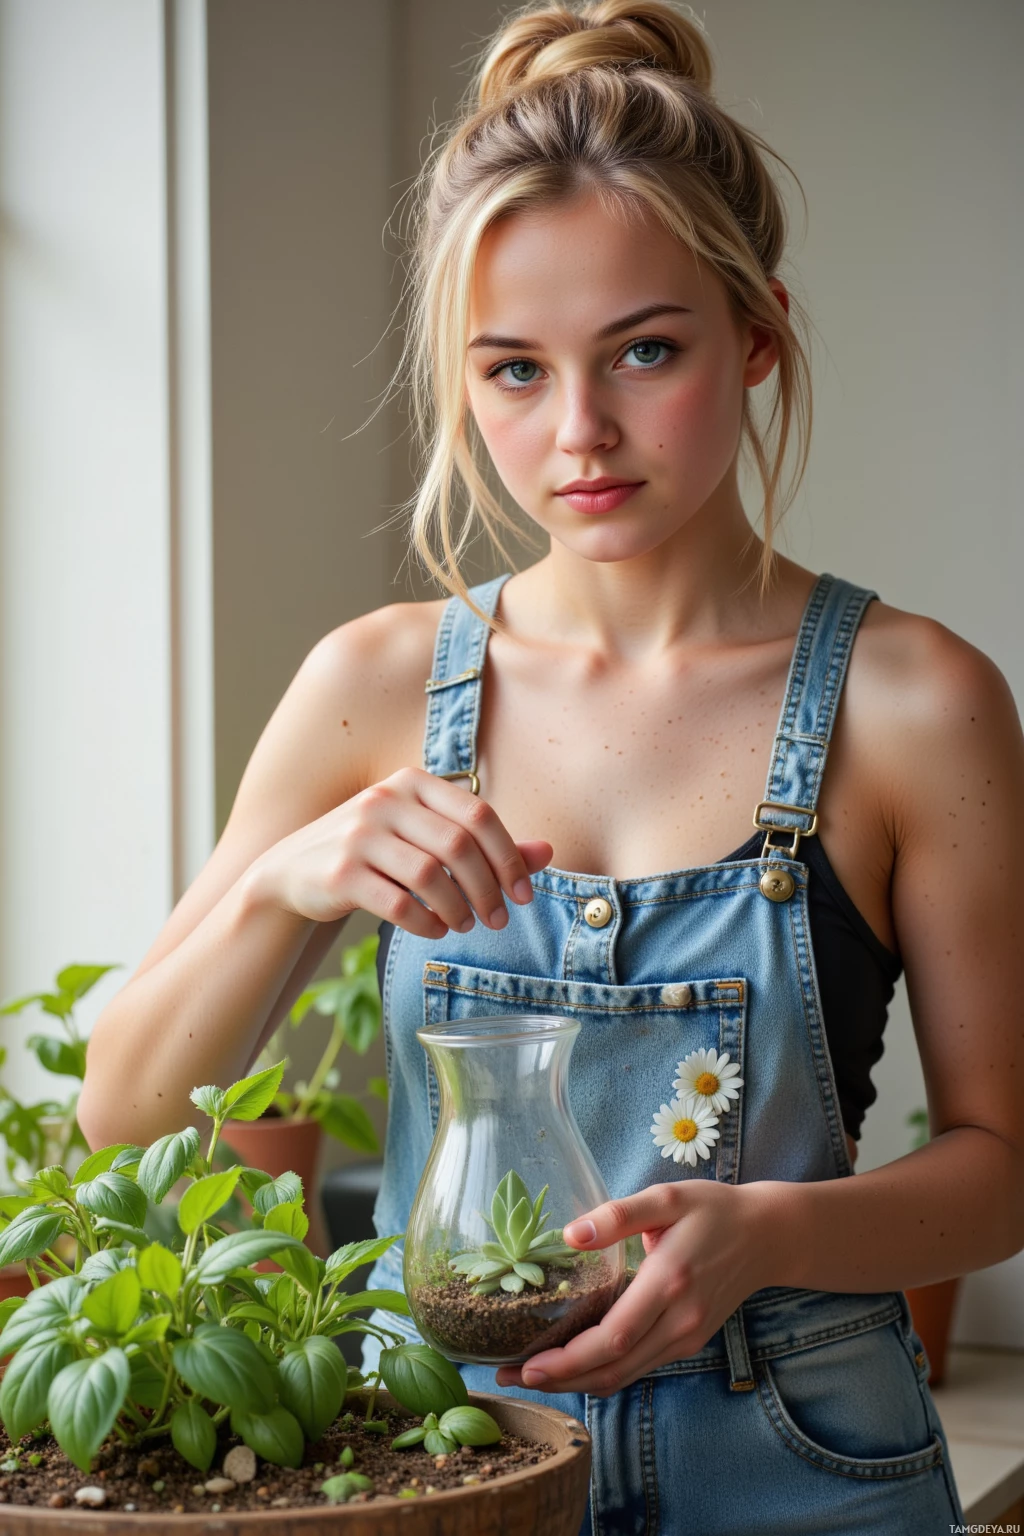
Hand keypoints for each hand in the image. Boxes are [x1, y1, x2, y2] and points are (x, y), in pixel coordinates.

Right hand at [248, 766, 551, 934]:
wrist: (294, 870)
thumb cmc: (375, 852)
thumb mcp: (426, 837)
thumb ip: (484, 844)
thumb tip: (547, 853)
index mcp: (413, 783)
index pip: (479, 816)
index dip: (510, 858)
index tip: (525, 894)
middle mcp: (385, 801)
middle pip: (459, 846)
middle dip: (488, 889)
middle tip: (499, 920)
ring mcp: (359, 835)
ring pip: (430, 875)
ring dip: (458, 908)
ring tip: (465, 926)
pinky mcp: (339, 873)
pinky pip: (396, 903)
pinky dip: (424, 922)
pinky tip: (434, 929)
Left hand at [495, 1180, 769, 1397]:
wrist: (768, 1236)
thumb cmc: (713, 1210)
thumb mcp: (666, 1197)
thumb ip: (619, 1214)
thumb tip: (570, 1235)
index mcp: (670, 1281)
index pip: (614, 1337)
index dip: (569, 1359)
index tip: (528, 1365)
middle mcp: (680, 1319)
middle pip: (616, 1368)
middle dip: (561, 1379)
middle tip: (510, 1375)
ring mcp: (687, 1336)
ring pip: (627, 1375)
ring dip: (578, 1381)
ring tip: (531, 1374)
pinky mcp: (689, 1341)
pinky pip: (640, 1367)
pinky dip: (604, 1372)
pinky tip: (573, 1364)